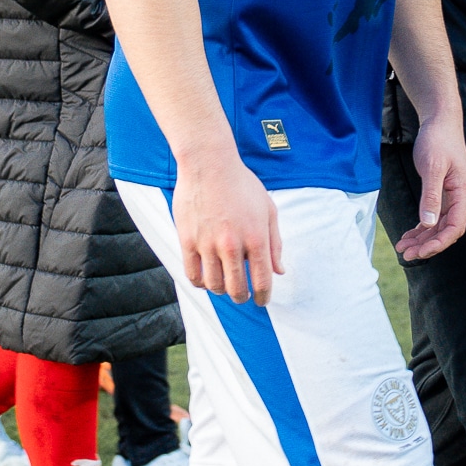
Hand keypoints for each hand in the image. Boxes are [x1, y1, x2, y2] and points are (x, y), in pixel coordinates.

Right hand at [172, 147, 283, 304]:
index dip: (264, 297)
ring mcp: (208, 244)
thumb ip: (275, 243)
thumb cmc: (242, 184)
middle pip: (237, 289)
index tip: (262, 301)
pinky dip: (200, 283)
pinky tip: (206, 278)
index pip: (262, 280)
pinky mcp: (187, 241)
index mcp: (256, 238)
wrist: (210, 164)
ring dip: (221, 290)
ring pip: (214, 285)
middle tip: (243, 295)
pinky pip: (192, 274)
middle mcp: (232, 245)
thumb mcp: (268, 210)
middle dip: (242, 297)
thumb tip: (278, 271)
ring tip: (224, 284)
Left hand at [395, 114, 465, 261]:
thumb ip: (431, 196)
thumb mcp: (433, 167)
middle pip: (446, 230)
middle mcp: (459, 198)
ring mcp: (450, 196)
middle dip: (427, 244)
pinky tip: (408, 234)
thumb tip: (428, 223)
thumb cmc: (438, 140)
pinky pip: (432, 216)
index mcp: (462, 193)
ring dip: (422, 238)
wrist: (439, 121)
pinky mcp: (440, 192)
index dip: (439, 242)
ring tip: (402, 247)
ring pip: (437, 226)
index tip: (421, 251)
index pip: (455, 227)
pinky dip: (421, 227)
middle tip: (406, 254)